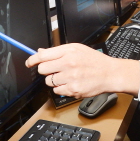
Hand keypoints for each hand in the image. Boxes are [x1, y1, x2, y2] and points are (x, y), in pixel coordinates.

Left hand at [25, 43, 139, 96]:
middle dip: (46, 71)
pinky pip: (57, 91)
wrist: (110, 73)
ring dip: (55, 80)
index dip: (32, 60)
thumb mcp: (77, 49)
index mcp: (68, 52)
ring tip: (67, 77)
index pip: (43, 56)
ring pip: (49, 82)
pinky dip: (61, 89)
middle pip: (43, 70)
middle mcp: (68, 64)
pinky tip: (71, 83)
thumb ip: (58, 51)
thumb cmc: (94, 61)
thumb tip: (40, 52)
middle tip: (54, 70)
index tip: (29, 63)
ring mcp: (70, 78)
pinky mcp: (73, 90)